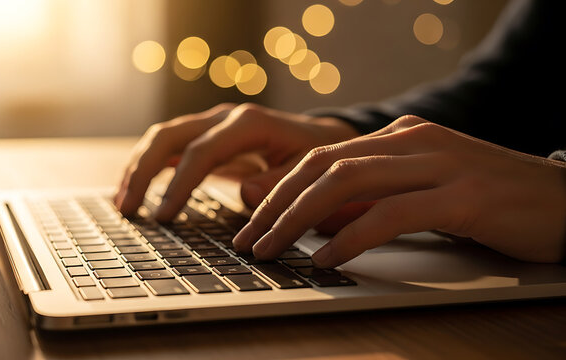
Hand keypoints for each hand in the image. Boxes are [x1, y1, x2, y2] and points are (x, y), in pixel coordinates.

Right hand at [114, 103, 360, 221]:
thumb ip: (277, 183)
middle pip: (169, 135)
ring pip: (162, 137)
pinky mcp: (206, 136)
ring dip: (138, 168)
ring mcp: (212, 124)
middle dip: (143, 172)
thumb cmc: (314, 156)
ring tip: (123, 204)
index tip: (164, 216)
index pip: (201, 151)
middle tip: (128, 209)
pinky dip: (148, 167)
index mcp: (248, 123)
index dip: (179, 184)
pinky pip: (169, 147)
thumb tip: (244, 195)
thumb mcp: (307, 171)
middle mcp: (224, 117)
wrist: (320, 136)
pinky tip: (135, 191)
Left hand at [233, 115, 565, 265]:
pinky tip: (325, 256)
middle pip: (323, 165)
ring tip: (271, 248)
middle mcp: (415, 140)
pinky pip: (390, 213)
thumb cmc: (490, 202)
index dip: (280, 188)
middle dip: (276, 203)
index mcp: (402, 136)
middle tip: (248, 238)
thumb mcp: (420, 194)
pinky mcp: (463, 196)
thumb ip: (371, 201)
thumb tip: (313, 221)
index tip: (251, 218)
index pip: (322, 156)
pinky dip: (350, 235)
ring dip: (298, 219)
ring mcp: (440, 163)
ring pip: (347, 182)